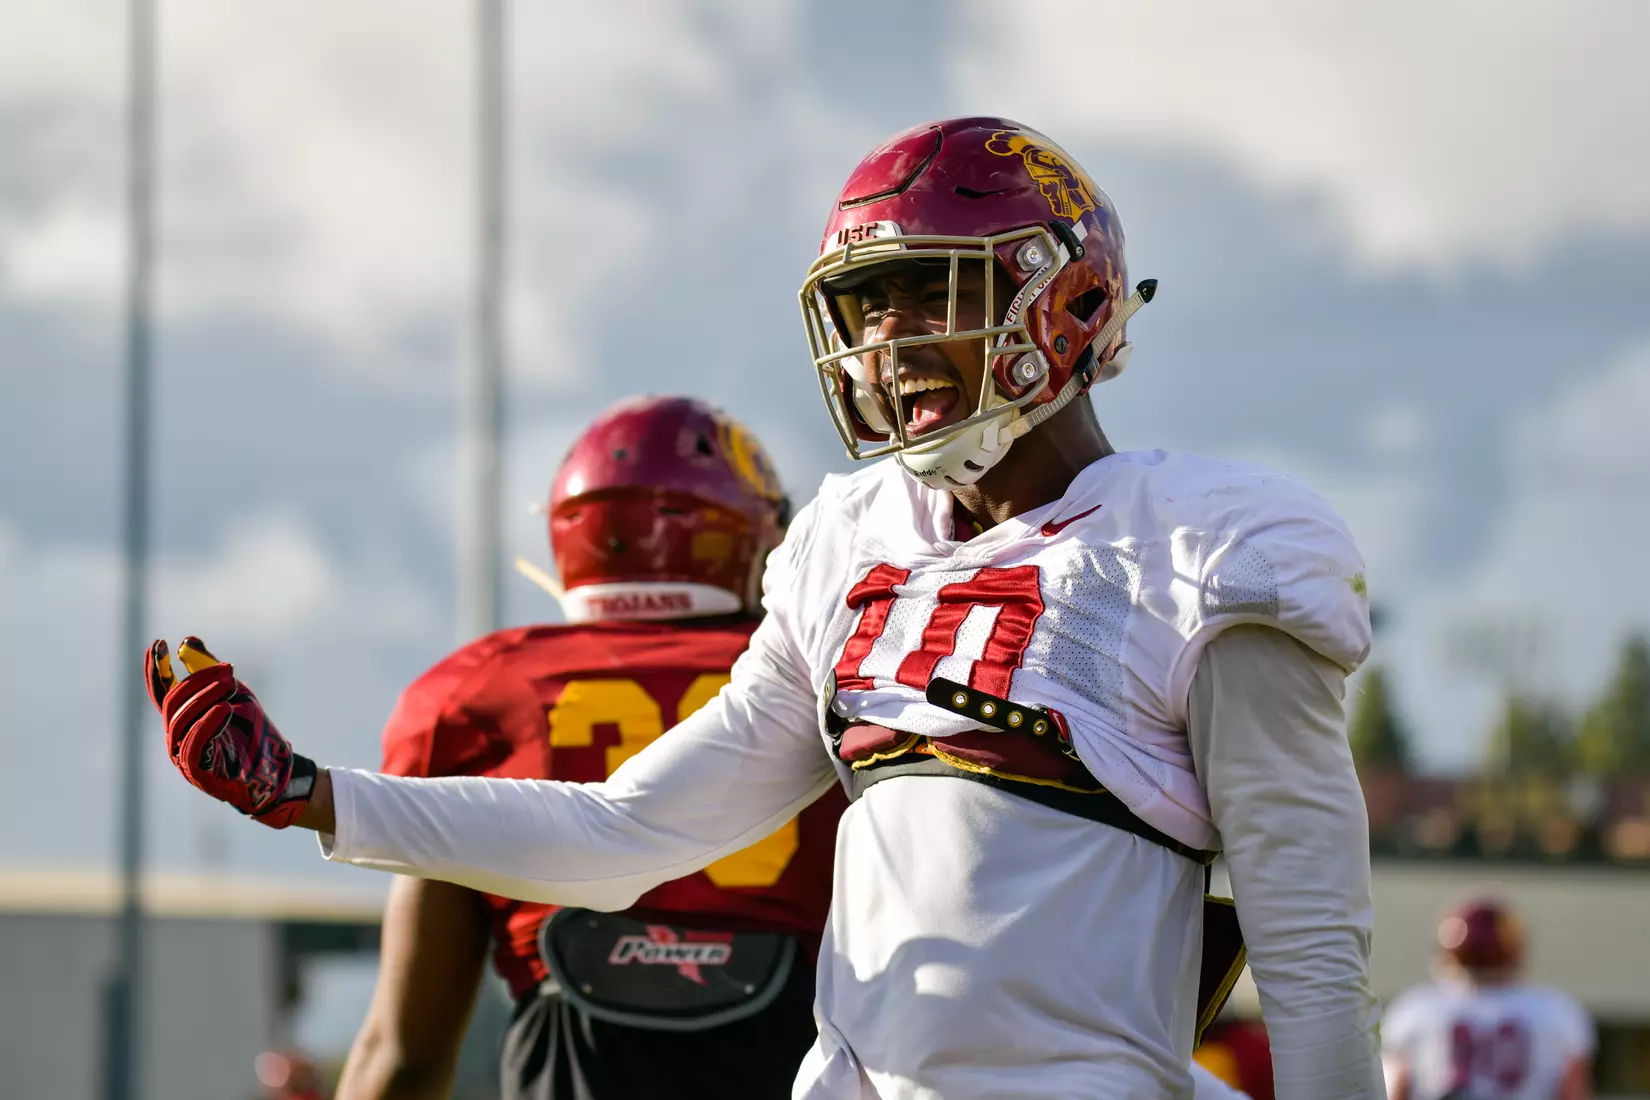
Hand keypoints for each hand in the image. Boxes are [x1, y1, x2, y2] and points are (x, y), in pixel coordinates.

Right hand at [145, 636, 316, 828]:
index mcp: (182, 717)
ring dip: (205, 698)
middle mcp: (175, 736)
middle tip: (228, 668)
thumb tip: (188, 640)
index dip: (155, 668)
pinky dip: (206, 724)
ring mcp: (182, 756)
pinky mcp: (197, 773)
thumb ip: (209, 669)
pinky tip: (224, 708)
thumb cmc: (251, 731)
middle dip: (198, 681)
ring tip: (231, 683)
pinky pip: (193, 746)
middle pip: (173, 703)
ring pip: (180, 722)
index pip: (161, 691)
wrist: (272, 769)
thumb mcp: (234, 693)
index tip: (159, 643)